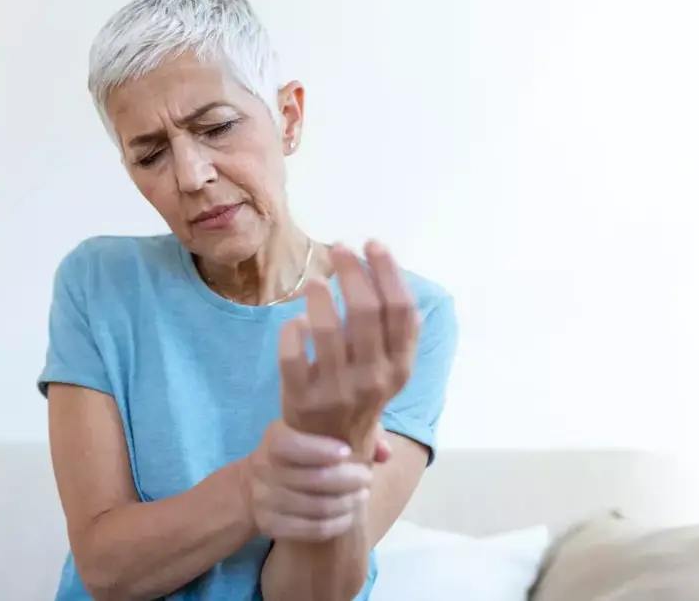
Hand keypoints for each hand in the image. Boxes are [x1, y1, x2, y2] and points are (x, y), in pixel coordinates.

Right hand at [244, 420, 375, 542]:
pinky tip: (349, 516)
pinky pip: (312, 529)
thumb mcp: (313, 432)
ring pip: (317, 507)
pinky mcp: (270, 525)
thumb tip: (385, 453)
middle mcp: (264, 469)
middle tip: (366, 478)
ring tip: (361, 496)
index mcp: (274, 440)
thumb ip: (353, 432)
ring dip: (347, 503)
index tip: (349, 452)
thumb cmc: (296, 452)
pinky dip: (337, 524)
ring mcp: (265, 500)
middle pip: (315, 480)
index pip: (295, 446)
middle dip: (349, 480)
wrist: (254, 484)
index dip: (324, 450)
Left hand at [280, 241, 418, 455]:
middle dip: (353, 271)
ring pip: (329, 331)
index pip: (401, 311)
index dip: (388, 272)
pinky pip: (293, 355)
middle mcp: (374, 378)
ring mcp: (337, 390)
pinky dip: (292, 330)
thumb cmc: (360, 399)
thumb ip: (398, 339)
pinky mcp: (302, 398)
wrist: (330, 454)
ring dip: (320, 297)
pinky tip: (295, 320)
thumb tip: (406, 295)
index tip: (372, 245)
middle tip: (340, 249)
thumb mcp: (390, 374)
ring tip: (316, 279)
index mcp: (400, 368)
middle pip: (367, 312)